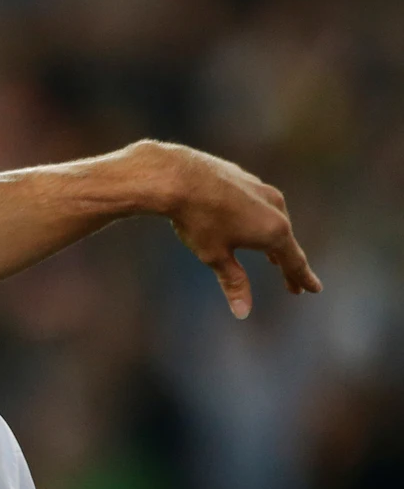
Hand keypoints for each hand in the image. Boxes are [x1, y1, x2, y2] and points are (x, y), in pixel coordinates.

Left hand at [142, 141, 321, 318]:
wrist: (175, 176)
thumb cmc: (197, 220)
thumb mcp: (215, 256)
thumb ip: (233, 282)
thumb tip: (243, 312)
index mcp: (274, 231)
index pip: (294, 261)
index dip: (303, 278)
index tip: (314, 290)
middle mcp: (275, 208)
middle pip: (285, 242)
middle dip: (287, 265)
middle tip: (292, 284)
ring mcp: (261, 189)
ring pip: (273, 219)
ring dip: (274, 240)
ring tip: (273, 258)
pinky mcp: (244, 177)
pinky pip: (257, 204)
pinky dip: (258, 219)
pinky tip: (248, 222)